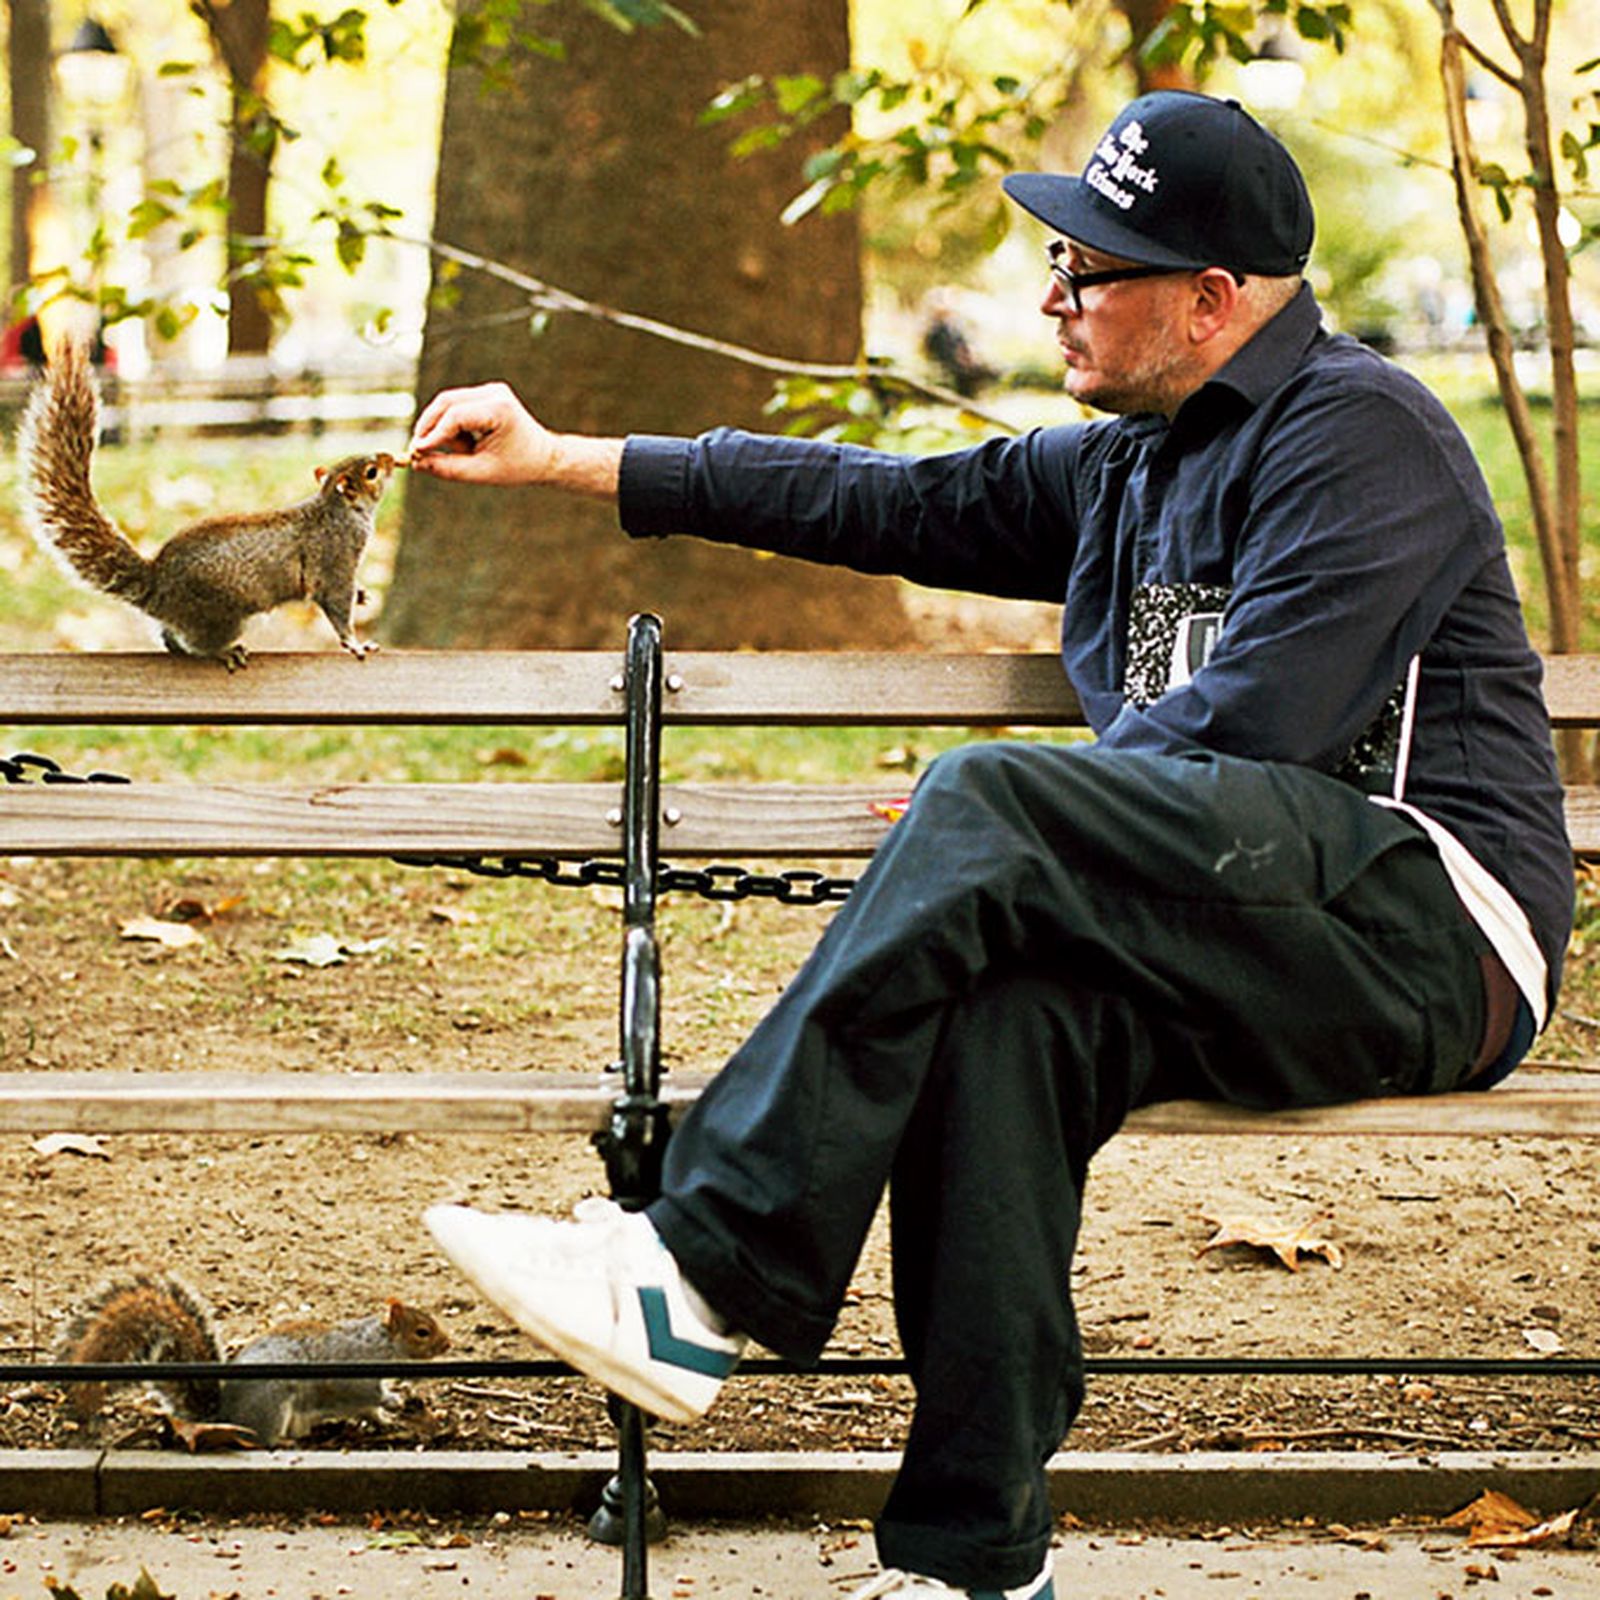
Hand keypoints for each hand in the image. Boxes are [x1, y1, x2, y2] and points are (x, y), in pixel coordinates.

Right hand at [407, 382, 556, 485]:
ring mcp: (490, 389)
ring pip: (448, 403)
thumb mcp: (482, 472)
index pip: (455, 416)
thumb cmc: (519, 466)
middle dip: (429, 426)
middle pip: (446, 402)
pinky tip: (468, 443)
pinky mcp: (485, 394)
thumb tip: (416, 463)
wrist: (544, 456)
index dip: (433, 434)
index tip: (416, 452)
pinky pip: (456, 406)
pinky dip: (452, 425)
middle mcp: (494, 392)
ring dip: (443, 428)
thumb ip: (448, 468)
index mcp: (499, 409)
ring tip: (463, 451)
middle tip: (419, 451)